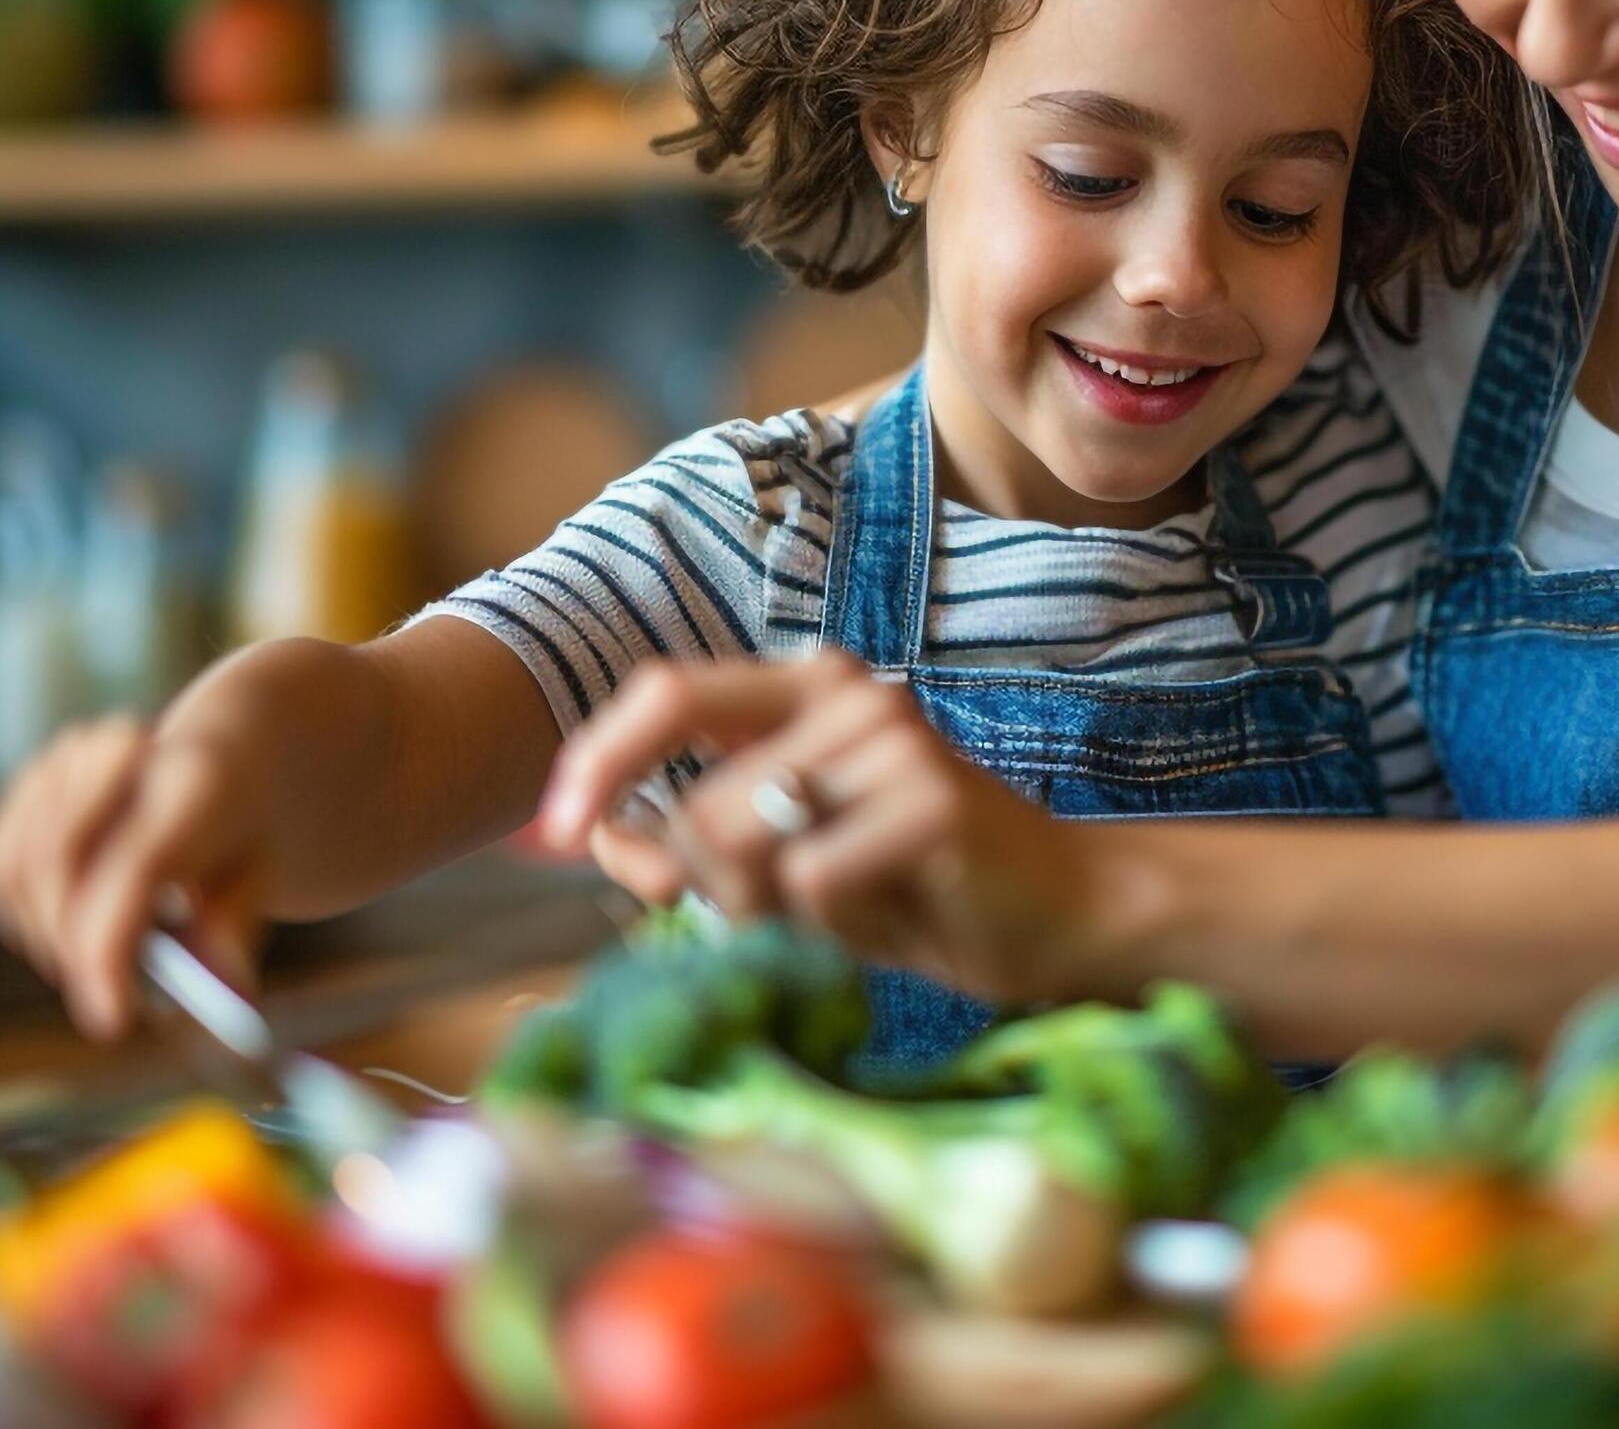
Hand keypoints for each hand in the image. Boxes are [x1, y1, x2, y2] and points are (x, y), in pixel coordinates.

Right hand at [0, 713, 274, 1040]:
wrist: (221, 759)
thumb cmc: (238, 835)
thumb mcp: (261, 879)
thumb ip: (232, 931)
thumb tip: (213, 987)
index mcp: (197, 780)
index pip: (133, 867)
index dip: (108, 950)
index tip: (110, 1021)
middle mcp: (121, 750)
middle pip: (58, 867)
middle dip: (71, 950)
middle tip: (108, 999)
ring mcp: (65, 761)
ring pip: (18, 871)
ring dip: (48, 933)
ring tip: (101, 950)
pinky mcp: (25, 783)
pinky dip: (24, 909)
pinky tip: (69, 913)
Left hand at [536, 653, 1106, 1006]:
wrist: (1068, 918)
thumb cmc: (924, 891)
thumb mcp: (791, 865)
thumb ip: (697, 843)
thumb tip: (595, 836)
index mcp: (811, 687)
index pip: (668, 691)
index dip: (595, 759)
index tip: (550, 833)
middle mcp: (850, 693)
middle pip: (696, 806)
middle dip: (712, 893)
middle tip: (786, 922)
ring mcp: (894, 741)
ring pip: (741, 846)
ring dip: (772, 915)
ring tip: (848, 915)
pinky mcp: (931, 803)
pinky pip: (809, 886)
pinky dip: (832, 931)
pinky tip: (893, 920)